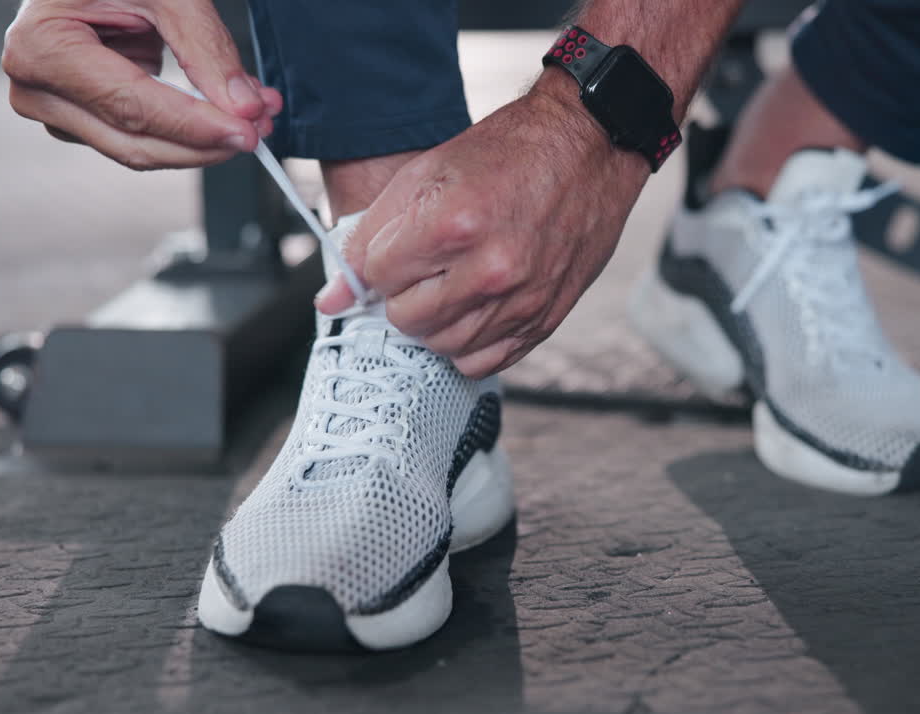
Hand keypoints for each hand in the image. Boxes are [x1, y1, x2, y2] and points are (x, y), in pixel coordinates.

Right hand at [2, 0, 282, 169]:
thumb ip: (206, 48)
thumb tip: (244, 107)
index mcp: (43, 47)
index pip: (132, 108)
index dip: (195, 128)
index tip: (247, 133)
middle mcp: (37, 88)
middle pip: (135, 143)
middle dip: (206, 143)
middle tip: (260, 129)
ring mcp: (54, 108)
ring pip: (139, 150)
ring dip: (202, 140)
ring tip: (253, 114)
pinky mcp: (77, 117)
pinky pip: (137, 137)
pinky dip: (185, 130)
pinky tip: (220, 110)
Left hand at [317, 75, 649, 377]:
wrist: (588, 146)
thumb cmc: (509, 152)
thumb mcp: (427, 171)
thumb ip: (371, 234)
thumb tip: (331, 299)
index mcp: (452, 224)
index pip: (377, 277)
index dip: (379, 263)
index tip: (397, 249)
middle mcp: (489, 269)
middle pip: (406, 319)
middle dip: (402, 294)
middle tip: (422, 267)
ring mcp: (521, 299)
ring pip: (442, 345)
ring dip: (434, 321)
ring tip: (447, 285)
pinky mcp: (545, 318)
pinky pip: (485, 360)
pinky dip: (468, 343)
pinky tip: (471, 311)